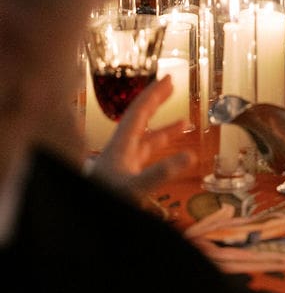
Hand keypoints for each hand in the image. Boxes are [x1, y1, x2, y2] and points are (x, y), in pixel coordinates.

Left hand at [89, 73, 196, 197]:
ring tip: (184, 122)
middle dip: (157, 101)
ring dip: (165, 128)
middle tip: (171, 86)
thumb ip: (161, 172)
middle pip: (141, 119)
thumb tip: (189, 156)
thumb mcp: (134, 187)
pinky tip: (172, 157)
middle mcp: (122, 150)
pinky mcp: (125, 176)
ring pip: (146, 139)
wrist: (86, 214)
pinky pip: (146, 157)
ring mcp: (123, 163)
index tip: (168, 79)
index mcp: (121, 144)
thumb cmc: (104, 197)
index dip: (154, 93)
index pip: (139, 111)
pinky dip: (161, 151)